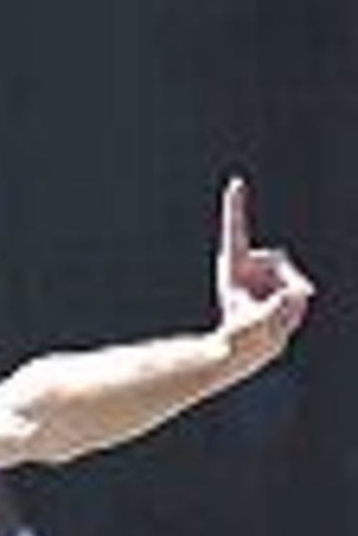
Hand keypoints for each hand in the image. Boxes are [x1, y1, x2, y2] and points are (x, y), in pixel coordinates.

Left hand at [215, 176, 312, 372]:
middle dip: (288, 281)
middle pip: (279, 261)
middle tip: (288, 302)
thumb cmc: (238, 338)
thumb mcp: (255, 326)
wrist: (242, 352)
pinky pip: (298, 291)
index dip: (236, 207)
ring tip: (271, 320)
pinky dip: (294, 306)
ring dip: (288, 302)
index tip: (235, 184)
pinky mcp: (279, 284)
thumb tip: (301, 295)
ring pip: (293, 279)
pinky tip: (280, 318)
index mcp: (234, 267)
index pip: (236, 233)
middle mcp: (250, 266)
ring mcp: (266, 274)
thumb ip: (277, 310)